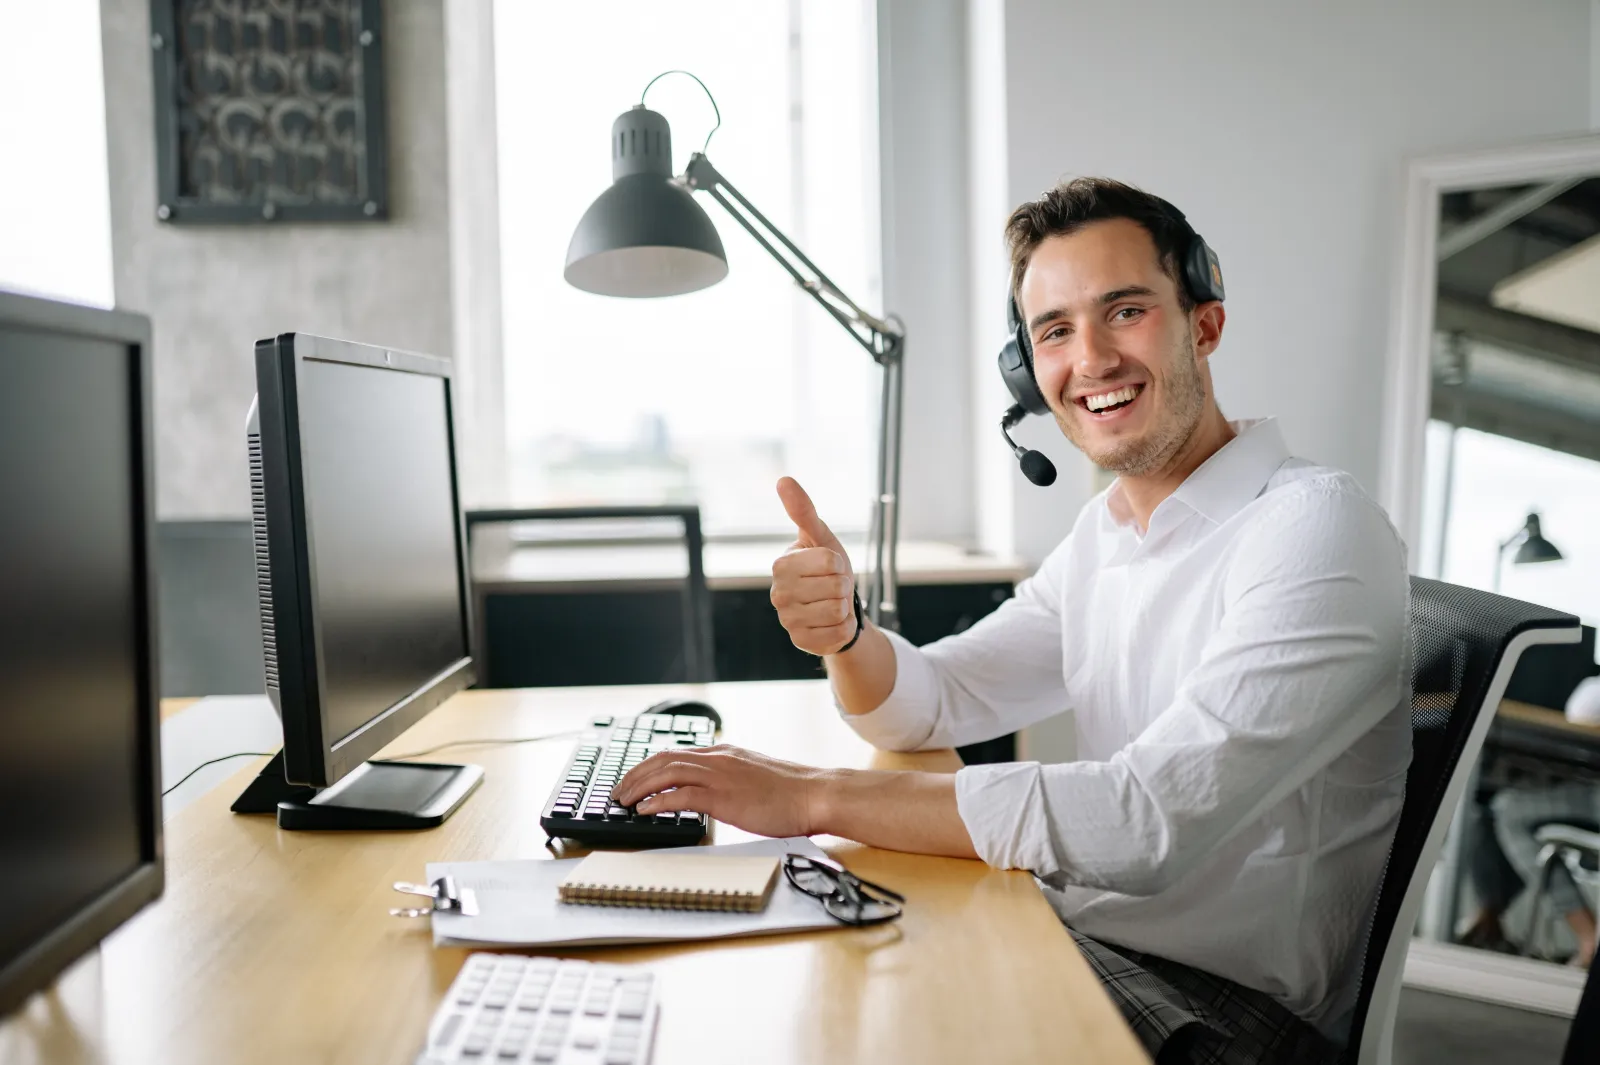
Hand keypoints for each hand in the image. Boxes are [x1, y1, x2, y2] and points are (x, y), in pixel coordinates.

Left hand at [610, 744, 831, 838]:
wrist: (815, 794)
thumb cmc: (790, 793)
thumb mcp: (753, 776)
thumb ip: (730, 778)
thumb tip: (711, 792)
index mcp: (724, 753)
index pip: (676, 753)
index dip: (649, 765)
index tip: (634, 778)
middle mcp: (718, 759)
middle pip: (663, 759)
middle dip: (636, 774)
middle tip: (619, 791)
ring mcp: (720, 776)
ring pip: (667, 773)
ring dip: (640, 786)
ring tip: (624, 800)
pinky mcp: (724, 797)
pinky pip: (681, 796)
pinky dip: (658, 801)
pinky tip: (646, 810)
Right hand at [771, 477, 858, 654]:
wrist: (836, 605)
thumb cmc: (828, 567)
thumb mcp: (821, 537)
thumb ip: (803, 510)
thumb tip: (783, 480)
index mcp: (781, 565)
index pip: (830, 562)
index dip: (840, 563)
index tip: (831, 566)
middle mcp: (778, 594)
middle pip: (835, 587)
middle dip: (844, 586)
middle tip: (834, 587)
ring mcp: (787, 621)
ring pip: (837, 612)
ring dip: (844, 608)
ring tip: (833, 604)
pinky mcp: (800, 642)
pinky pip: (837, 635)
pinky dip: (843, 628)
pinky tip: (832, 624)